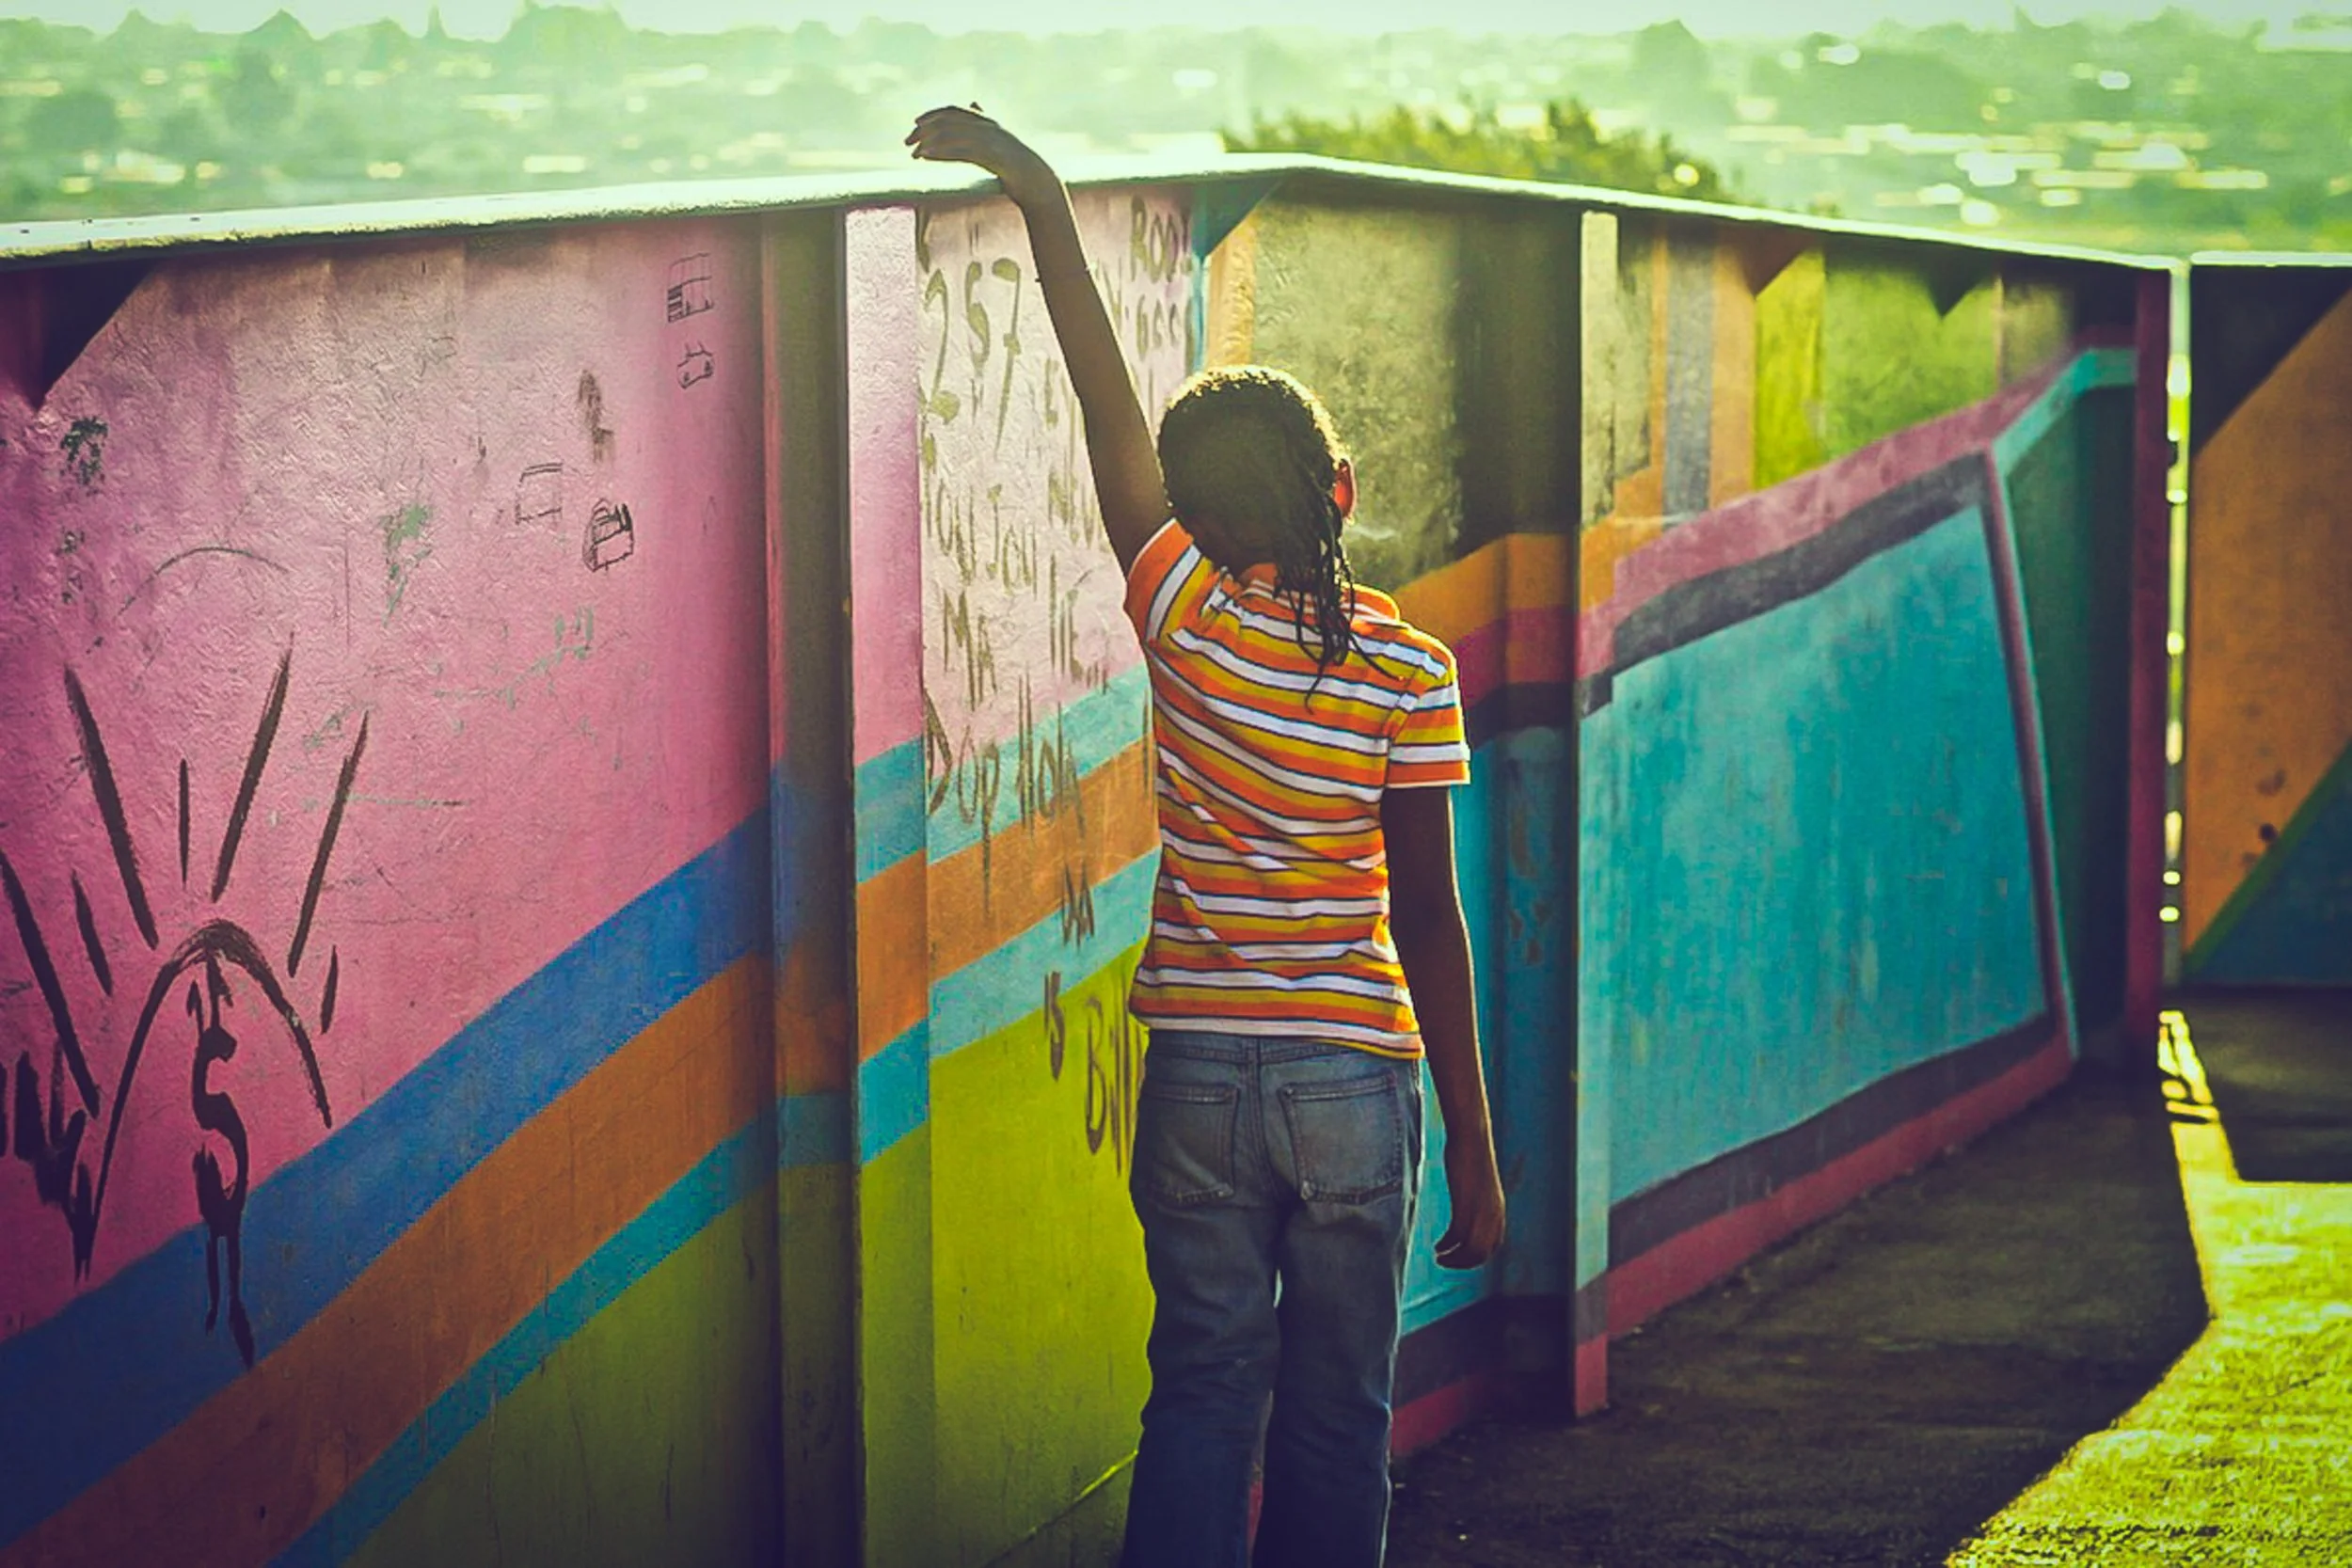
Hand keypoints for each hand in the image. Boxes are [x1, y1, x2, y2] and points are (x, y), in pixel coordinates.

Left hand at [905, 105, 1059, 209]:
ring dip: (930, 142)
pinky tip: (926, 157)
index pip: (955, 111)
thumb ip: (981, 129)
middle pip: (949, 121)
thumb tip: (972, 106)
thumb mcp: (995, 144)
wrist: (1035, 180)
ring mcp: (990, 140)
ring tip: (914, 153)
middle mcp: (988, 126)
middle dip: (926, 129)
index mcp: (988, 122)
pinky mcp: (990, 155)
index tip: (916, 123)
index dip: (934, 115)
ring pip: (952, 135)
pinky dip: (941, 152)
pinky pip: (959, 151)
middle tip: (907, 141)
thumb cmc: (1015, 165)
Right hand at [1435, 1138, 1505, 1270]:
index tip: (1460, 1256)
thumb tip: (1469, 1199)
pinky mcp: (1465, 1204)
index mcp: (1498, 1211)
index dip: (1478, 1257)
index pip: (1494, 1246)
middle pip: (1482, 1253)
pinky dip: (1447, 1245)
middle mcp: (1493, 1215)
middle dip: (1463, 1263)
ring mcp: (1481, 1211)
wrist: (1471, 1138)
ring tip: (1439, 1258)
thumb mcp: (1478, 1181)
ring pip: (1471, 1250)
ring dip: (1454, 1259)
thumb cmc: (1472, 1156)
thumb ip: (1477, 1196)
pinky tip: (1437, 1246)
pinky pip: (1458, 1235)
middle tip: (1445, 1262)